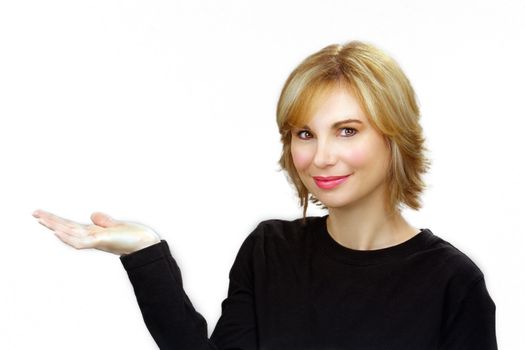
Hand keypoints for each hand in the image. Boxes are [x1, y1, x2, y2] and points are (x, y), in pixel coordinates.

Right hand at [32, 209, 160, 255]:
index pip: (71, 225)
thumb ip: (104, 221)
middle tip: (34, 213)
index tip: (43, 214)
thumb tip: (93, 215)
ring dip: (55, 226)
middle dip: (51, 221)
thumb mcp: (116, 226)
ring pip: (69, 233)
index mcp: (94, 232)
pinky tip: (58, 232)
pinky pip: (80, 241)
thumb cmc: (134, 237)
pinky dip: (68, 237)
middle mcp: (91, 236)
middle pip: (66, 227)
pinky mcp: (100, 241)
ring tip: (41, 218)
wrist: (146, 244)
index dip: (57, 220)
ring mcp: (95, 240)